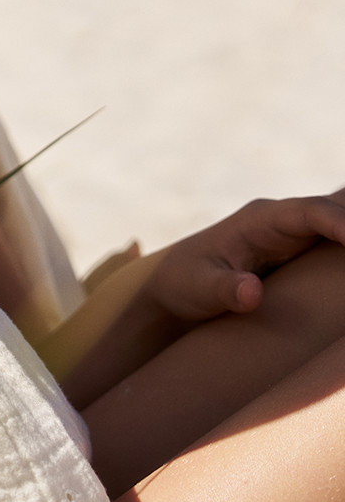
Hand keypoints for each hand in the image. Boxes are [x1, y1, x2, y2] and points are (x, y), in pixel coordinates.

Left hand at [146, 190, 344, 321]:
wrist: (174, 286)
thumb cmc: (183, 283)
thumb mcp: (197, 288)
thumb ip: (222, 289)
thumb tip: (251, 293)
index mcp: (259, 219)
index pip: (308, 212)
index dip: (341, 223)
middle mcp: (283, 220)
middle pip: (337, 208)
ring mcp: (297, 234)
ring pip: (343, 218)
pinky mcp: (306, 252)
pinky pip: (342, 239)